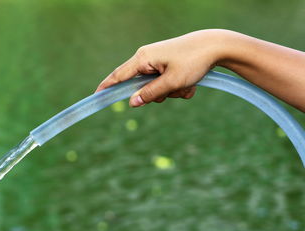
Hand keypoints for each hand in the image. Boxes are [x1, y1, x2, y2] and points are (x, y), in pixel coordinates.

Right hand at [95, 29, 225, 106]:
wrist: (215, 46)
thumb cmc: (193, 61)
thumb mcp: (172, 82)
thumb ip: (150, 94)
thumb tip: (131, 103)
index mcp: (143, 58)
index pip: (119, 76)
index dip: (107, 87)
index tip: (96, 96)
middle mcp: (147, 58)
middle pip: (141, 86)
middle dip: (157, 94)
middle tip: (172, 91)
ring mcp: (157, 61)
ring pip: (156, 87)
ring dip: (170, 92)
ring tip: (186, 84)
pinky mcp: (167, 64)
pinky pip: (166, 83)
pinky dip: (177, 87)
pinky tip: (190, 82)